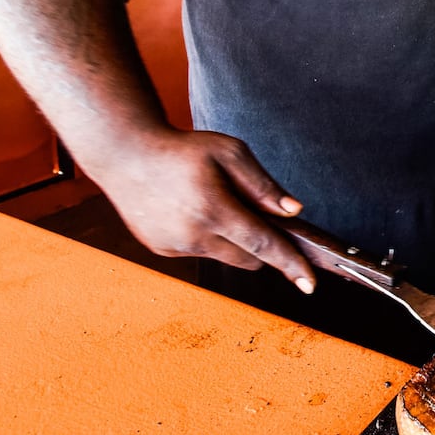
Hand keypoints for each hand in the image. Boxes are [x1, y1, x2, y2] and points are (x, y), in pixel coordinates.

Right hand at [82, 126, 317, 292]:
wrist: (125, 154)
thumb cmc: (181, 149)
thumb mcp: (230, 152)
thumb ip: (263, 185)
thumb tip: (293, 212)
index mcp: (214, 209)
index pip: (262, 245)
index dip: (290, 264)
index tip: (309, 285)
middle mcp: (193, 235)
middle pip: (247, 258)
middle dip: (261, 245)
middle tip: (255, 214)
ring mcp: (175, 247)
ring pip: (224, 256)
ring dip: (231, 239)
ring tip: (213, 201)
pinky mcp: (162, 250)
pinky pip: (199, 252)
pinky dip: (207, 237)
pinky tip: (191, 209)